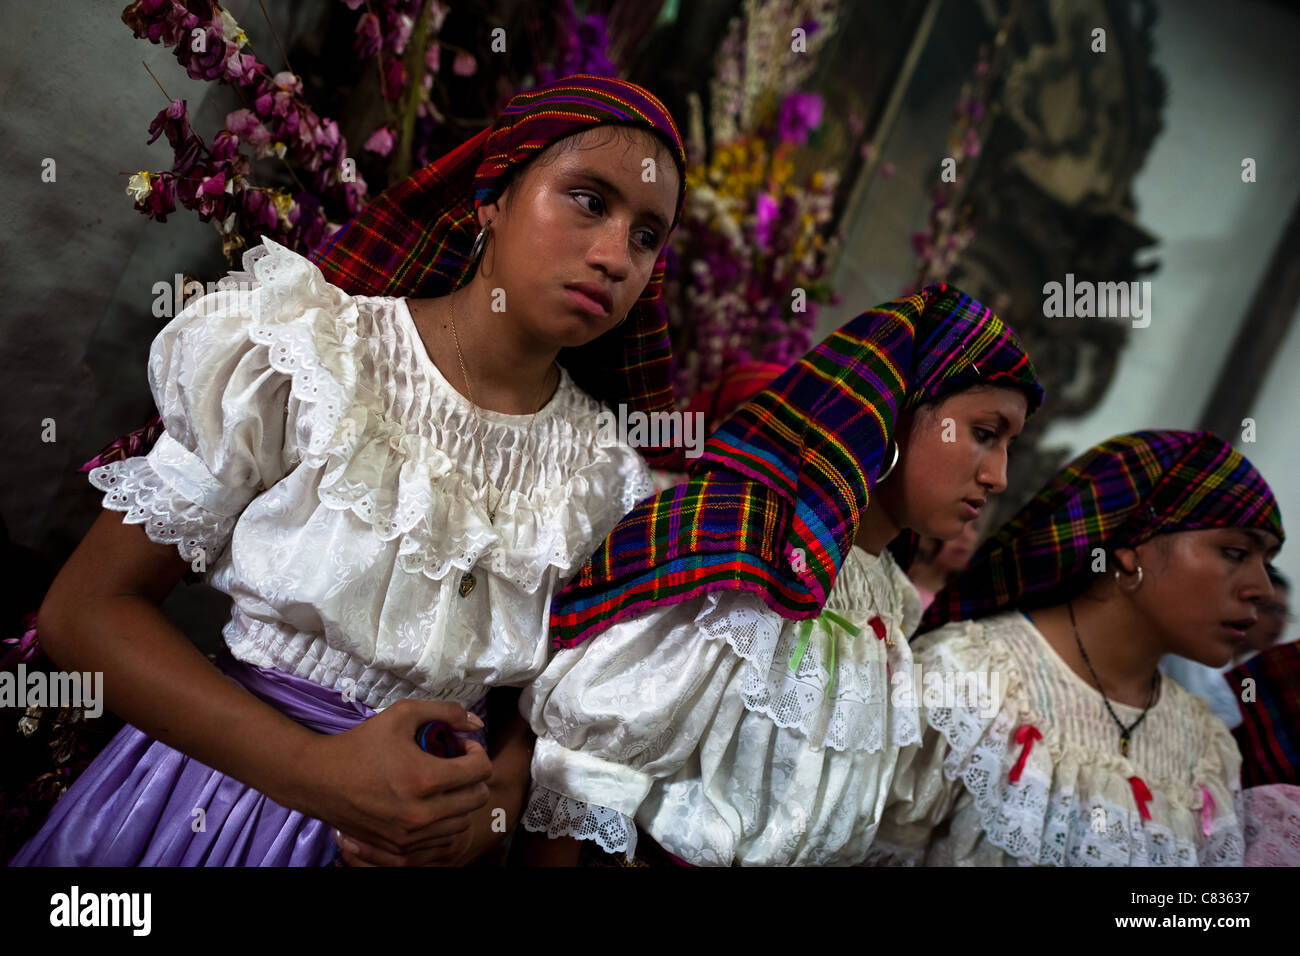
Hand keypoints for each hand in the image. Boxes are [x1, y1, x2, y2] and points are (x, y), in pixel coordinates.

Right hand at [295, 698, 491, 858]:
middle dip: (474, 777)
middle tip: (455, 764)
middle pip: (478, 798)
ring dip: (461, 800)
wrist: (318, 779)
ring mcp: (411, 835)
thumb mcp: (401, 714)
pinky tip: (430, 804)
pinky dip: (444, 822)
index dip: (477, 753)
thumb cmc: (360, 744)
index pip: (481, 771)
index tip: (461, 747)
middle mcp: (422, 813)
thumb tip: (476, 722)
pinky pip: (441, 840)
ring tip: (443, 785)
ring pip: (462, 822)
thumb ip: (444, 712)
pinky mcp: (399, 848)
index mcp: (425, 779)